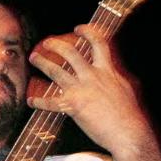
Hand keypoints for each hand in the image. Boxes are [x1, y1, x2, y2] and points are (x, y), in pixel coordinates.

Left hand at [27, 24, 157, 160]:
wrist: (128, 132)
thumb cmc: (128, 114)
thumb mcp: (124, 88)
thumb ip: (114, 77)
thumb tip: (112, 71)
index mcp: (107, 70)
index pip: (98, 43)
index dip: (87, 32)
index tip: (78, 28)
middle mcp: (93, 76)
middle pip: (70, 53)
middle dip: (56, 44)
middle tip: (46, 42)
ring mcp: (81, 90)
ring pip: (56, 71)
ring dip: (42, 63)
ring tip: (33, 58)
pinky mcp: (73, 106)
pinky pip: (51, 102)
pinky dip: (39, 101)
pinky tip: (31, 101)